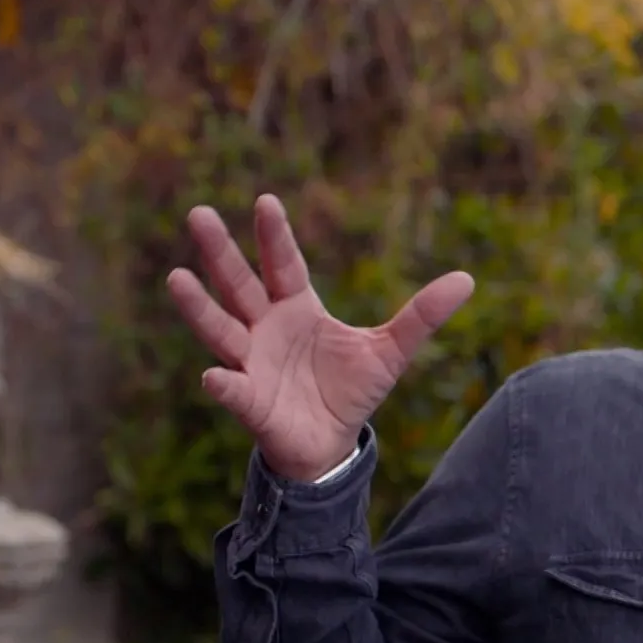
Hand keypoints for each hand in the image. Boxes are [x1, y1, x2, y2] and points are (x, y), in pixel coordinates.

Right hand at [165, 194, 474, 482]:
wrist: (332, 442)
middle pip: (239, 285)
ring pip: (221, 330)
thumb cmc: (351, 389)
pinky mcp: (250, 402)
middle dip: (220, 252)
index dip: (273, 236)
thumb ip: (422, 316)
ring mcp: (251, 363)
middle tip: (197, 213)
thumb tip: (467, 279)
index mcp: (296, 308)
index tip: (264, 201)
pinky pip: (234, 391)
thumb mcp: (391, 350)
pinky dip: (225, 385)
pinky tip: (214, 377)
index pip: (284, 265)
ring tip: (176, 277)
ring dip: (199, 307)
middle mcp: (265, 329)